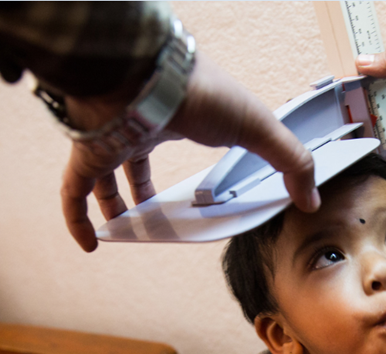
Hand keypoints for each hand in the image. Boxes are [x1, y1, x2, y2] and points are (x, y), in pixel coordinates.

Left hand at [60, 51, 318, 251]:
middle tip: (152, 214)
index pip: (173, 135)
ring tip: (122, 229)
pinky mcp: (86, 154)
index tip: (190, 189)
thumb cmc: (205, 93)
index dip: (184, 160)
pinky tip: (89, 245)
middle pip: (134, 157)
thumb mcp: (260, 129)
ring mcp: (109, 138)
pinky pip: (73, 192)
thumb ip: (289, 162)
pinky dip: (76, 219)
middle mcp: (138, 123)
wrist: (148, 76)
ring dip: (111, 202)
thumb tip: (312, 200)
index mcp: (176, 112)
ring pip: (103, 174)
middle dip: (139, 185)